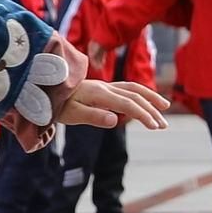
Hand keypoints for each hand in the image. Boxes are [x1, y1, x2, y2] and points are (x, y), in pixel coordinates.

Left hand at [53, 76, 171, 132]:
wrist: (47, 89)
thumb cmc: (57, 104)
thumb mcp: (72, 115)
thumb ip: (93, 117)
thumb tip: (114, 120)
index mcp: (100, 94)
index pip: (128, 104)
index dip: (143, 114)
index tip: (155, 126)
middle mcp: (106, 87)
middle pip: (135, 96)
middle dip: (152, 110)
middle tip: (164, 126)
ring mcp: (106, 86)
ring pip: (134, 89)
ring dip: (151, 98)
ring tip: (165, 108)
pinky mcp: (104, 88)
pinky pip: (128, 88)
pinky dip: (141, 94)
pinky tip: (146, 103)